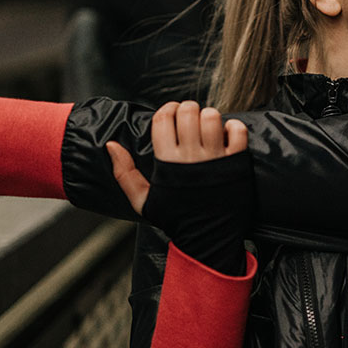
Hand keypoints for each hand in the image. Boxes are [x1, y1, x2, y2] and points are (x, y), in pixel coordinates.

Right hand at [105, 101, 248, 213]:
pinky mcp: (237, 163)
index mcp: (168, 162)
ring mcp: (216, 159)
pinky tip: (226, 134)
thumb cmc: (175, 219)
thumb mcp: (143, 200)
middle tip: (189, 117)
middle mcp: (192, 157)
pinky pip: (237, 131)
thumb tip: (110, 145)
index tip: (171, 112)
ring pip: (212, 117)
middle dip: (188, 109)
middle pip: (188, 113)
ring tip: (207, 125)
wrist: (207, 239)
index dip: (167, 109)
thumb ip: (124, 173)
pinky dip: (233, 127)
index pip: (163, 119)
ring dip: (209, 116)